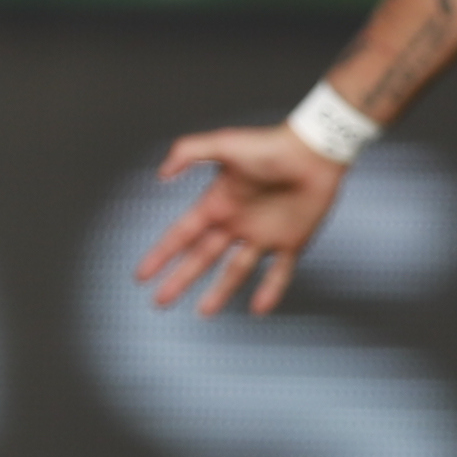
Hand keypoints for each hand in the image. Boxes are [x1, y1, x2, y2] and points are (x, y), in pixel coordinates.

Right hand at [134, 124, 344, 316]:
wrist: (315, 150)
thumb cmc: (270, 145)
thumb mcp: (224, 144)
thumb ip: (189, 152)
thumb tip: (161, 175)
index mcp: (218, 204)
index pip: (182, 235)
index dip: (161, 255)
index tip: (141, 275)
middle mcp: (237, 223)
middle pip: (202, 258)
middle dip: (180, 279)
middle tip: (159, 302)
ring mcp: (264, 234)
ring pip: (236, 271)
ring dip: (219, 292)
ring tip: (203, 312)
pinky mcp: (292, 241)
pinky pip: (279, 272)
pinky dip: (270, 292)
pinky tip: (258, 310)